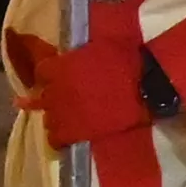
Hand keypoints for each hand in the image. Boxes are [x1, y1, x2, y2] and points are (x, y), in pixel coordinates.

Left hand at [22, 20, 148, 145]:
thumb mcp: (99, 48)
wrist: (144, 88)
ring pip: (47, 119)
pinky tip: (68, 136)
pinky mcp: (72, 133)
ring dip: (56, 117)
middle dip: (52, 97)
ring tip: (69, 118)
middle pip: (42, 97)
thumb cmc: (126, 62)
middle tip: (65, 99)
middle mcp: (54, 90)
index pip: (41, 72)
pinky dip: (59, 137)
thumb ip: (80, 55)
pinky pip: (54, 138)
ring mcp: (61, 113)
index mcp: (60, 67)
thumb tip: (74, 57)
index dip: (49, 75)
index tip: (57, 76)